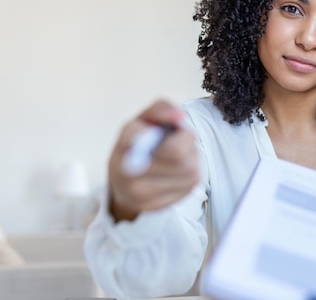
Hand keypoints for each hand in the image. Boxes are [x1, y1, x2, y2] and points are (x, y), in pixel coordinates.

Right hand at [108, 100, 199, 221]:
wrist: (124, 182)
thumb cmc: (139, 144)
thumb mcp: (145, 119)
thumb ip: (162, 109)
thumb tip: (180, 116)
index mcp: (125, 142)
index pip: (150, 135)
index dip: (171, 129)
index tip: (167, 129)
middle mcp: (128, 170)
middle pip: (180, 153)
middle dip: (187, 144)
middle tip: (177, 142)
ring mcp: (140, 193)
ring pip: (190, 172)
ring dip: (191, 161)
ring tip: (177, 159)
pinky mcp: (154, 207)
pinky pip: (189, 188)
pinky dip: (188, 178)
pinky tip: (175, 174)